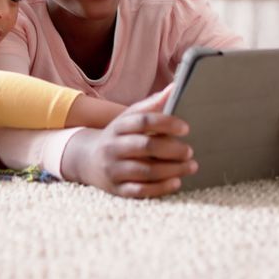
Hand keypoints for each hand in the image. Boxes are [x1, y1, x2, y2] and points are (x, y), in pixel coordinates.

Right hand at [61, 85, 196, 197]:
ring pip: (145, 170)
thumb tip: (174, 87)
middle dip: (172, 149)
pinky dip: (160, 188)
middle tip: (189, 151)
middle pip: (145, 146)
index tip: (186, 128)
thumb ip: (151, 105)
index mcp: (118, 126)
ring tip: (191, 166)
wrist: (86, 160)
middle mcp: (113, 147)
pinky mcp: (117, 189)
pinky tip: (176, 182)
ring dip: (172, 169)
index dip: (166, 122)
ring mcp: (113, 169)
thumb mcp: (128, 118)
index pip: (142, 120)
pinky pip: (140, 191)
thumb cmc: (118, 137)